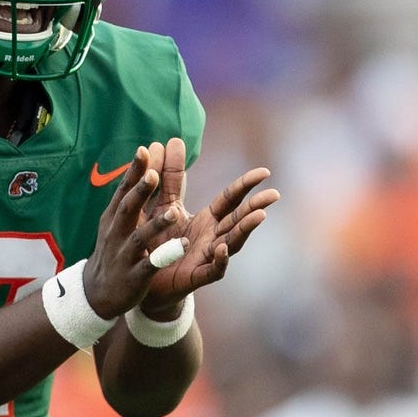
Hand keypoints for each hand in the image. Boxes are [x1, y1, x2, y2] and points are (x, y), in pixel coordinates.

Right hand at [81, 145, 179, 318]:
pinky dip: (165, 256)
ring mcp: (125, 255)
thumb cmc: (113, 249)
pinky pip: (151, 265)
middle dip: (140, 192)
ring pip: (140, 237)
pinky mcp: (135, 276)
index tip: (143, 150)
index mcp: (114, 218)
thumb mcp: (116, 222)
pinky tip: (182, 246)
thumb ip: (132, 197)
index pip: (123, 191)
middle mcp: (117, 233)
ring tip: (175, 212)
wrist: (97, 292)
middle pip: (128, 209)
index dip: (133, 172)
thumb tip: (144, 165)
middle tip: (153, 174)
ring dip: (157, 225)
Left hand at [140, 139, 279, 318]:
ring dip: (246, 230)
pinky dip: (221, 260)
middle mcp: (214, 236)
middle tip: (274, 193)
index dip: (246, 186)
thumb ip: (169, 175)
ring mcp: (208, 257)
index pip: (231, 199)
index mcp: (208, 219)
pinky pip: (213, 269)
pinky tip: (223, 249)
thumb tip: (172, 139)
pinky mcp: (197, 276)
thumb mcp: (163, 203)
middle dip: (256, 206)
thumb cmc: (159, 239)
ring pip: (233, 242)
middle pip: (238, 219)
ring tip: (260, 216)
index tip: (264, 172)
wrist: (144, 276)